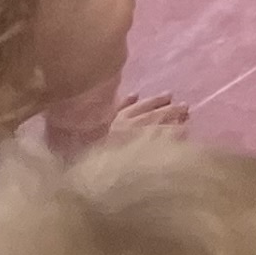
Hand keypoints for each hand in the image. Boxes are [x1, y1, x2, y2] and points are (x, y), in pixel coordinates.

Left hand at [63, 94, 183, 156]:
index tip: (188, 122)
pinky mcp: (98, 115)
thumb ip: (154, 148)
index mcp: (135, 136)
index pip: (160, 128)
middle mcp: (127, 125)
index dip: (175, 125)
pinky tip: (134, 94)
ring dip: (154, 101)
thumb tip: (177, 138)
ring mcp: (113, 118)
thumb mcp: (129, 159)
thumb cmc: (95, 161)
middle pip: (152, 115)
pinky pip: (115, 104)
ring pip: (138, 106)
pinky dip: (126, 99)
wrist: (67, 147)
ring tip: (168, 95)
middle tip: (186, 106)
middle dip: (170, 111)